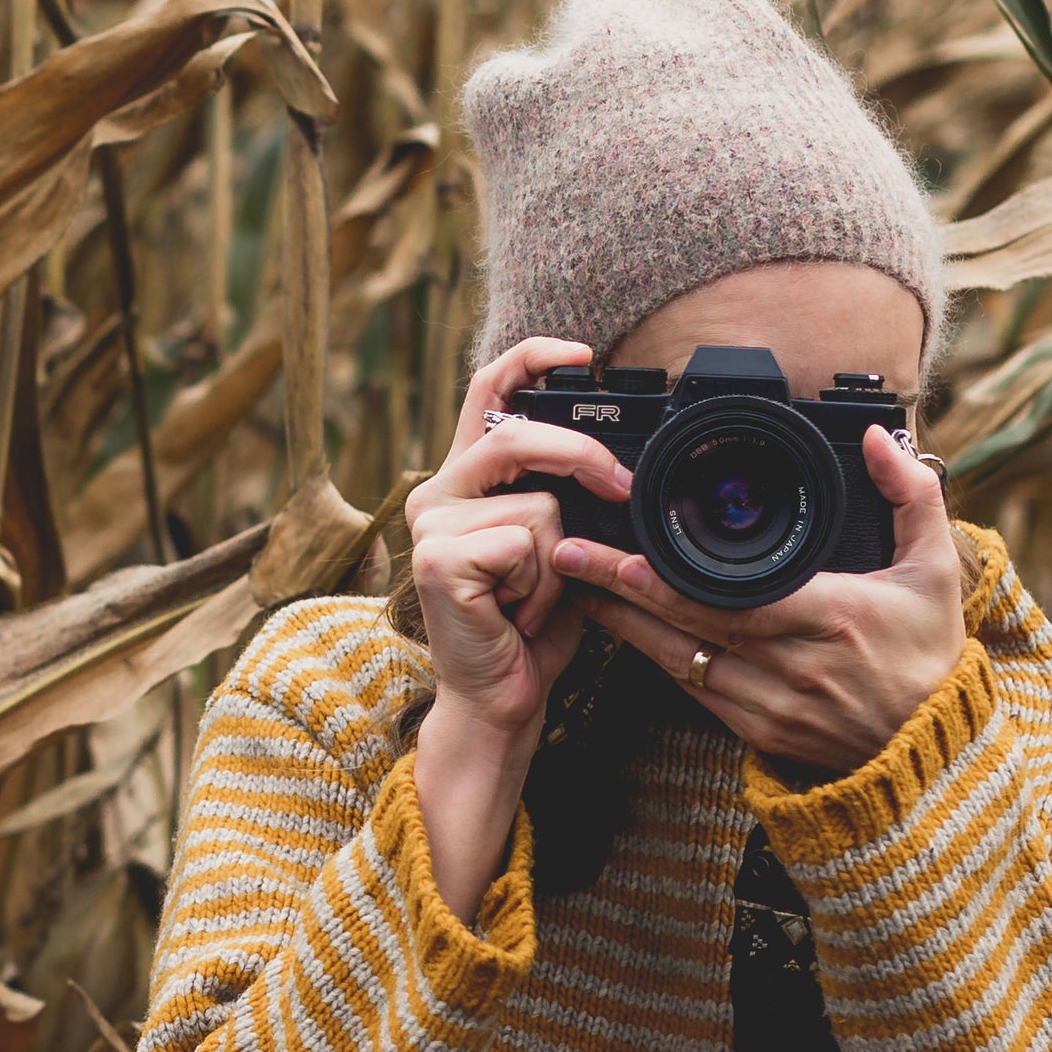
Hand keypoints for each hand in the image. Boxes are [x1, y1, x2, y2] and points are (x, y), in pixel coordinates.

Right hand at [404, 339, 632, 920]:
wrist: (500, 699)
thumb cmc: (530, 626)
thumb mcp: (559, 546)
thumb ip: (570, 498)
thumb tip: (620, 465)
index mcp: (463, 479)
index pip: (486, 389)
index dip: (531, 358)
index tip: (582, 353)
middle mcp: (436, 492)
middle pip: (517, 433)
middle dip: (583, 460)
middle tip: (621, 490)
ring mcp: (430, 524)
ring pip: (537, 503)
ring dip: (557, 558)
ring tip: (533, 595)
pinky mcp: (440, 558)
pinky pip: (528, 544)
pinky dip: (543, 583)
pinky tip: (515, 612)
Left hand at [565, 424, 967, 779]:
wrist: (935, 750)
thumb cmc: (930, 654)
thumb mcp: (937, 570)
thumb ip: (911, 497)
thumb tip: (881, 438)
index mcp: (834, 620)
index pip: (740, 602)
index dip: (677, 586)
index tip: (627, 558)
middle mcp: (794, 669)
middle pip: (693, 628)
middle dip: (625, 592)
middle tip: (572, 556)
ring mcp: (772, 707)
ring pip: (682, 664)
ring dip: (627, 627)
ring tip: (578, 588)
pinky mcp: (758, 734)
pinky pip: (695, 691)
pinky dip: (657, 659)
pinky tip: (625, 629)